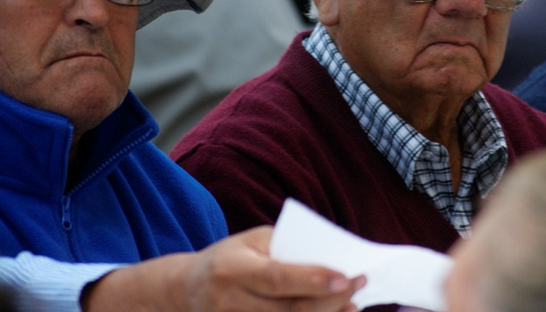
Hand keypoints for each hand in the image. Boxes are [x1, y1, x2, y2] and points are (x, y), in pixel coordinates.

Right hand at [83, 226, 364, 311]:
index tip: (346, 277)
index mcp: (232, 268)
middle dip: (329, 300)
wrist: (187, 289)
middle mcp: (230, 301)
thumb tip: (332, 262)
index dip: (313, 280)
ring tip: (352, 302)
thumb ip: (288, 249)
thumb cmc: (231, 257)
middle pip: (288, 310)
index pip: (277, 277)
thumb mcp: (252, 241)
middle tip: (358, 283)